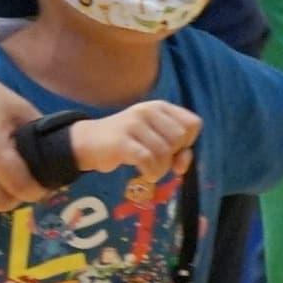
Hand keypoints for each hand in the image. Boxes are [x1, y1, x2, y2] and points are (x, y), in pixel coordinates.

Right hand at [72, 99, 201, 181]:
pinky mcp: (121, 141)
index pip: (193, 124)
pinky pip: (147, 160)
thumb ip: (177, 151)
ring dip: (161, 169)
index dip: (189, 141)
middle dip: (173, 155)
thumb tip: (182, 167)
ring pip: (164, 152)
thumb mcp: (155, 140)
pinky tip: (145, 174)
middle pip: (180, 138)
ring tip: (151, 171)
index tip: (174, 150)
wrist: (90, 142)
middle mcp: (148, 111)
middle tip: (158, 160)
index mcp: (159, 107)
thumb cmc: (128, 141)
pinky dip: (150, 172)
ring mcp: (133, 124)